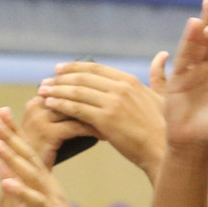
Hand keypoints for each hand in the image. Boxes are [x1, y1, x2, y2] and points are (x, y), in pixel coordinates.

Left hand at [0, 108, 100, 206]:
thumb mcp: (31, 204)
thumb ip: (18, 182)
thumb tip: (2, 162)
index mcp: (43, 183)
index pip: (27, 153)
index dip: (14, 133)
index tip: (2, 113)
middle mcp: (48, 187)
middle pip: (28, 158)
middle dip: (11, 138)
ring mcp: (51, 201)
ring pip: (30, 176)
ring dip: (12, 159)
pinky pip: (35, 203)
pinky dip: (21, 192)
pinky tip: (7, 182)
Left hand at [39, 62, 167, 175]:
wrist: (164, 151)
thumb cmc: (165, 128)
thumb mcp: (163, 97)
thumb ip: (159, 76)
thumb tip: (162, 55)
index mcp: (131, 81)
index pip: (95, 68)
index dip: (74, 67)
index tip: (59, 69)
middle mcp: (121, 88)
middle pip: (82, 78)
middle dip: (60, 79)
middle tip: (45, 82)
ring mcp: (113, 103)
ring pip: (76, 92)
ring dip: (56, 91)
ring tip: (42, 92)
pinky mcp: (105, 119)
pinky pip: (76, 108)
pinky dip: (60, 105)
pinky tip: (50, 105)